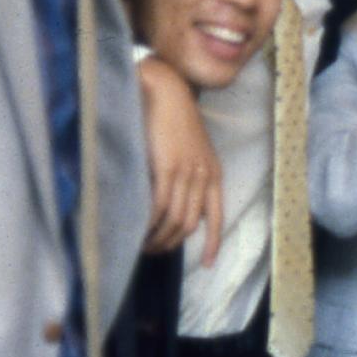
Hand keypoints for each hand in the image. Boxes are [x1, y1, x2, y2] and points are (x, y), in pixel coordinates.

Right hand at [137, 56, 222, 264]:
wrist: (167, 92)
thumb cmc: (173, 121)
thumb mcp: (189, 151)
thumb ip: (186, 176)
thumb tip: (170, 206)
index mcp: (214, 173)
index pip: (217, 216)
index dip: (212, 243)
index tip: (206, 264)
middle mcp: (204, 175)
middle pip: (190, 223)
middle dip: (173, 243)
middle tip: (154, 251)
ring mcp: (187, 172)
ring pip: (175, 218)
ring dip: (159, 237)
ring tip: (143, 244)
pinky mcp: (167, 167)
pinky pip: (160, 205)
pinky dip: (150, 222)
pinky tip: (139, 230)